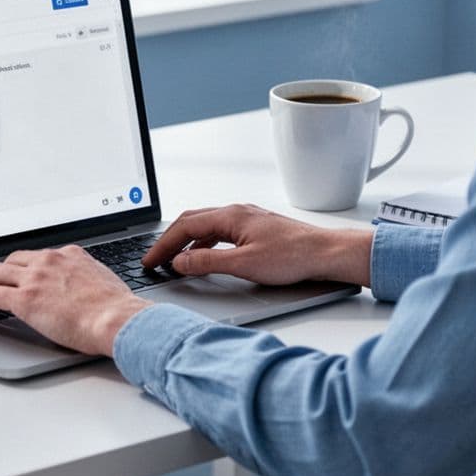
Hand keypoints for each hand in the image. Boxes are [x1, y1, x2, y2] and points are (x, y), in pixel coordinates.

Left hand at [0, 246, 152, 356]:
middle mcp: (49, 261)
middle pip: (11, 260)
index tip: (18, 279)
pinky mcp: (24, 299)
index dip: (23, 269)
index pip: (37, 257)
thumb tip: (84, 292)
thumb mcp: (102, 281)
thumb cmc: (117, 309)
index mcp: (69, 255)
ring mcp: (35, 278)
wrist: (116, 319)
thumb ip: (86, 280)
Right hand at [141, 204, 373, 285]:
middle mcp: (236, 212)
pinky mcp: (255, 228)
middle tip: (155, 259)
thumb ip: (207, 263)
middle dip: (169, 240)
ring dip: (186, 242)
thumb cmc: (293, 256)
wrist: (325, 253)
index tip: (150, 260)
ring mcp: (246, 218)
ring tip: (174, 260)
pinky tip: (203, 257)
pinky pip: (219, 231)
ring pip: (205, 226)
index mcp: (230, 216)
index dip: (163, 245)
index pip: (184, 226)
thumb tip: (179, 262)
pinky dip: (203, 243)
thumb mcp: (244, 264)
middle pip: (191, 221)